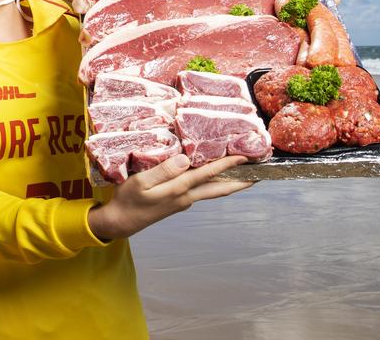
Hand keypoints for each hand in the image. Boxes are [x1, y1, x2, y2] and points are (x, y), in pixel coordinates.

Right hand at [88, 154, 253, 240]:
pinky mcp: (177, 202)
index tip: (245, 157)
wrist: (120, 223)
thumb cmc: (128, 200)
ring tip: (242, 174)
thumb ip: (164, 171)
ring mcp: (182, 202)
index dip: (227, 165)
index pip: (208, 175)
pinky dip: (212, 183)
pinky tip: (211, 177)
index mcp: (178, 190)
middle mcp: (186, 197)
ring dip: (229, 183)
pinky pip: (200, 191)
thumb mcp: (140, 182)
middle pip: (219, 189)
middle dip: (240, 182)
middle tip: (260, 175)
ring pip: (212, 191)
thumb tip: (186, 160)